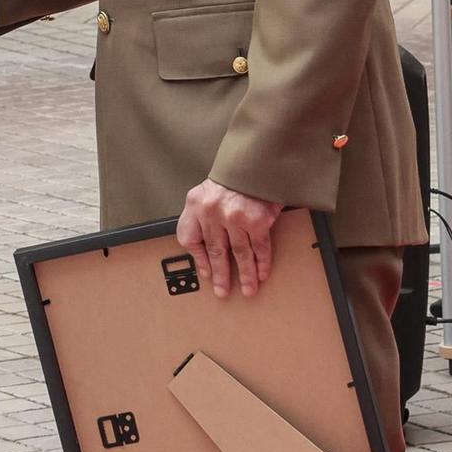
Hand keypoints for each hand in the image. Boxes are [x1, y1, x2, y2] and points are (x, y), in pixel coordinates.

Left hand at [176, 180, 284, 298]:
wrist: (256, 161)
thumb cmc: (233, 178)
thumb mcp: (207, 191)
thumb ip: (202, 215)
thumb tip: (205, 248)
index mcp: (196, 204)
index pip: (189, 238)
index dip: (199, 259)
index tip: (206, 273)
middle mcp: (212, 211)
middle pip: (215, 251)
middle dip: (220, 274)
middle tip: (223, 290)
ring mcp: (234, 217)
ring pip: (239, 253)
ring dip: (244, 274)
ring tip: (247, 289)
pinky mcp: (256, 220)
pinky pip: (259, 248)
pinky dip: (262, 263)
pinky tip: (262, 273)